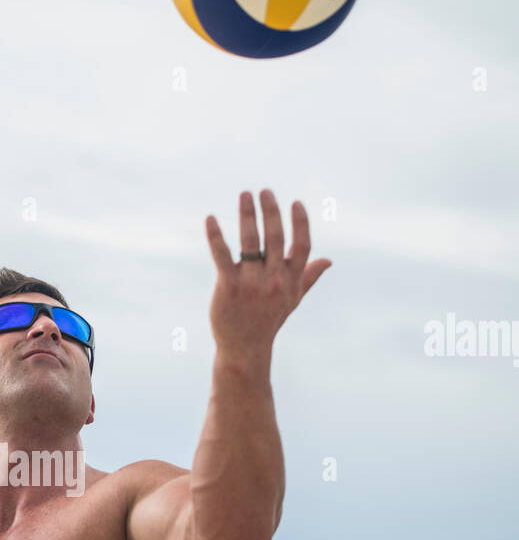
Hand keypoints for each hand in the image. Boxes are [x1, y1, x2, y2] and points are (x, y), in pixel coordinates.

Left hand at [205, 190, 331, 358]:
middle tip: (265, 191)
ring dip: (248, 215)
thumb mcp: (292, 299)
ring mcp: (251, 284)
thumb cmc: (269, 320)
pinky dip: (215, 236)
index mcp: (290, 280)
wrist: (245, 347)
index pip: (302, 246)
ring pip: (250, 241)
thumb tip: (328, 261)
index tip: (295, 203)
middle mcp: (273, 280)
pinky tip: (210, 218)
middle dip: (271, 211)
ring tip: (245, 194)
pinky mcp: (229, 287)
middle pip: (276, 238)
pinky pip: (222, 256)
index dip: (301, 223)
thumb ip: (308, 276)